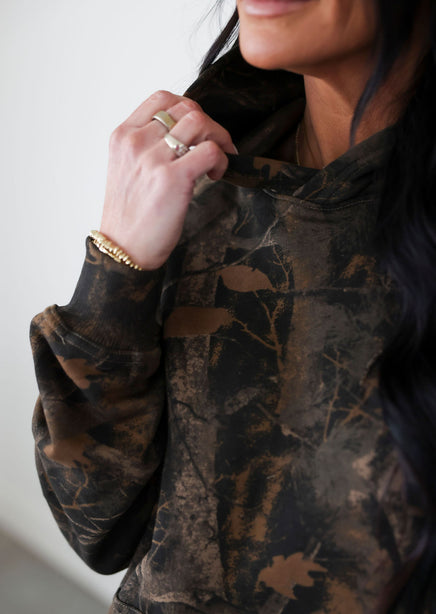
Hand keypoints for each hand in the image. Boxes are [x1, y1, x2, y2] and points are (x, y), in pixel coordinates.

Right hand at [100, 90, 236, 269]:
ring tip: (217, 162)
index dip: (188, 108)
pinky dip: (222, 159)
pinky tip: (216, 175)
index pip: (161, 98)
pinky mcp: (172, 178)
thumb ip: (146, 147)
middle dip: (209, 125)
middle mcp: (135, 142)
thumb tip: (184, 135)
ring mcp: (153, 159)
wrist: (124, 248)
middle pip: (186, 108)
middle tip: (217, 146)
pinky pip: (210, 151)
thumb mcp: (126, 170)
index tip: (198, 130)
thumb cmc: (129, 215)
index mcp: (122, 136)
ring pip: (199, 122)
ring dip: (219, 139)